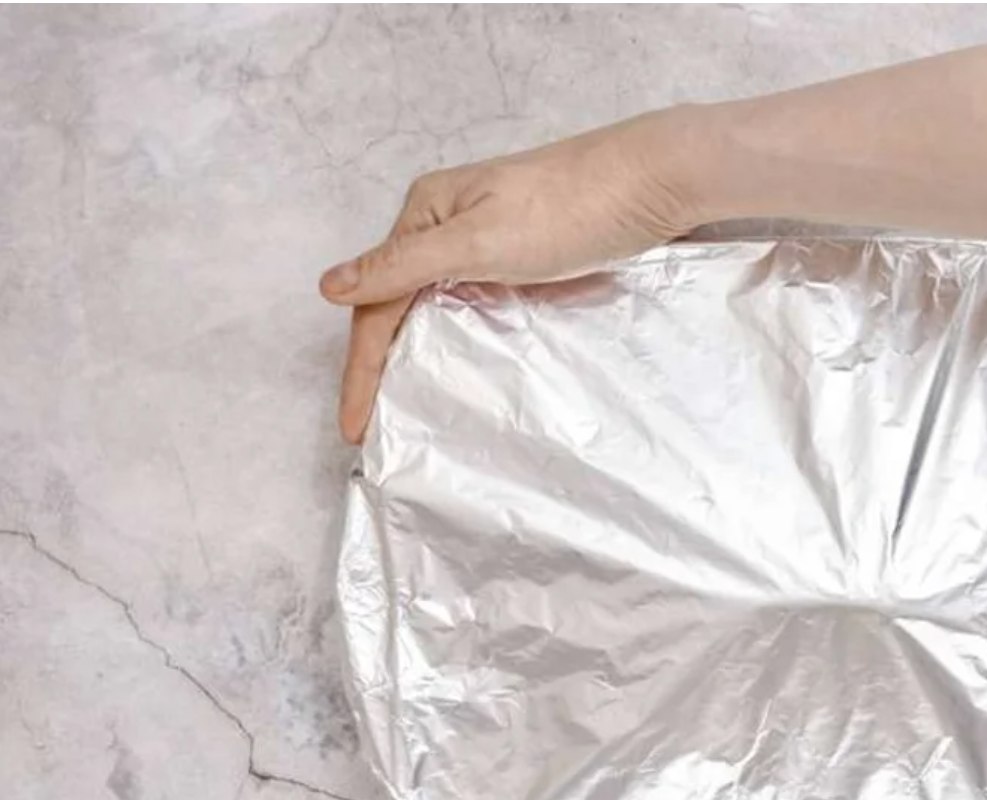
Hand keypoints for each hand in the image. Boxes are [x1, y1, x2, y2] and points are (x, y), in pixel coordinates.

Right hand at [318, 110, 705, 442]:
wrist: (657, 182)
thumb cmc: (570, 209)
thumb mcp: (479, 241)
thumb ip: (405, 266)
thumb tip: (327, 287)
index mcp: (426, 213)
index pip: (376, 302)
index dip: (360, 368)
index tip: (354, 428)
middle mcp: (449, 222)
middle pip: (399, 303)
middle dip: (378, 363)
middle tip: (372, 427)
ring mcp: (490, 238)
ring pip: (436, 304)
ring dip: (414, 354)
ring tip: (405, 410)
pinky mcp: (529, 255)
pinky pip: (476, 304)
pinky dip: (458, 339)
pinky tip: (460, 370)